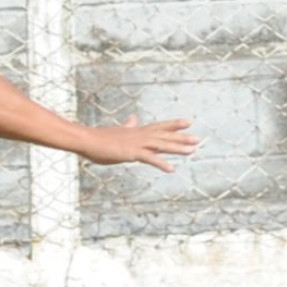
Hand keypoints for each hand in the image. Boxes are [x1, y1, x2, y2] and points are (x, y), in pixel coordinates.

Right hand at [75, 116, 198, 171]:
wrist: (87, 139)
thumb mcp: (118, 131)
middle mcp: (140, 134)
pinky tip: (172, 169)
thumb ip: (128, 126)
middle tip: (198, 139)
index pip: (159, 126)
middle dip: (182, 137)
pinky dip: (161, 163)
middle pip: (164, 135)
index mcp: (137, 130)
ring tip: (192, 151)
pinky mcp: (131, 153)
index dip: (174, 125)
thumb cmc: (99, 138)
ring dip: (177, 148)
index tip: (188, 123)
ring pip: (161, 145)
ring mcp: (137, 143)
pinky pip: (149, 159)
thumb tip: (133, 118)